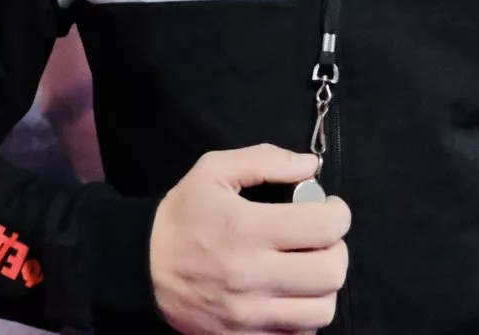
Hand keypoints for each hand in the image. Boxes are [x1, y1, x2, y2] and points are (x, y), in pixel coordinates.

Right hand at [150, 145, 350, 334]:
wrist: (140, 268)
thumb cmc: (182, 216)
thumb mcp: (213, 171)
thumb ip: (264, 160)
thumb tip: (310, 166)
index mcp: (245, 228)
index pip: (324, 227)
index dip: (339, 214)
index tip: (329, 208)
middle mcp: (251, 276)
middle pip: (331, 273)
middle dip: (336, 250)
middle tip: (321, 239)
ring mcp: (249, 315)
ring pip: (322, 310)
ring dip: (323, 286)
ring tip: (307, 268)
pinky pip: (300, 334)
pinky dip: (304, 315)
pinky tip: (290, 295)